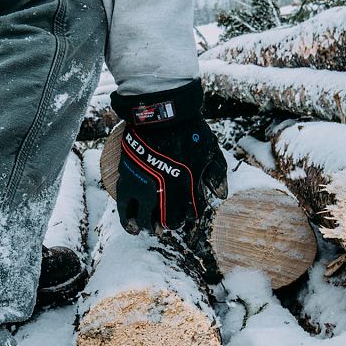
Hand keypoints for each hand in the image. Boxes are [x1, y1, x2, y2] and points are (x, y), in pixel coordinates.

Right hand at [111, 80, 227, 233]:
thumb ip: (216, 174)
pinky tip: (131, 226)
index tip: (187, 213)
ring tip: (146, 231)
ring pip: (144, 220)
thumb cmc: (189, 131)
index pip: (191, 214)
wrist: (161, 115)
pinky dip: (128, 221)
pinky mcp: (127, 181)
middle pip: (167, 221)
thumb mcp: (211, 151)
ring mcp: (145, 189)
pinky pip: (125, 208)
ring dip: (147, 228)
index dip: (190, 216)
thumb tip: (220, 196)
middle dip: (168, 225)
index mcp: (188, 188)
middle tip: (165, 226)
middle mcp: (166, 193)